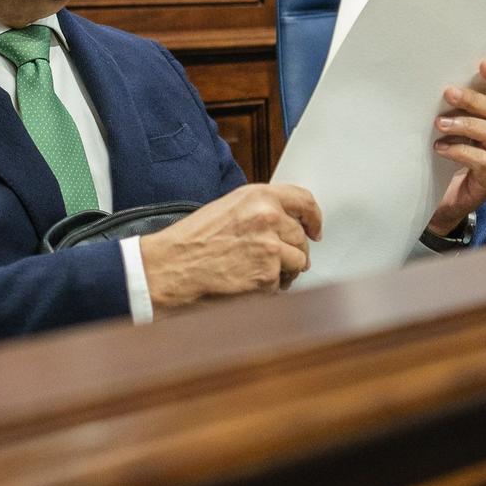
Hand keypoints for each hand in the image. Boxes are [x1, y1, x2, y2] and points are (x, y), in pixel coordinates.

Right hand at [138, 183, 319, 310]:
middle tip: (276, 260)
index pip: (304, 201)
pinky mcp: (268, 276)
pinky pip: (282, 284)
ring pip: (298, 262)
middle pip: (302, 237)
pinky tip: (247, 283)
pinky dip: (270, 288)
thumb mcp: (227, 209)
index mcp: (258, 197)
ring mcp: (271, 248)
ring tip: (257, 273)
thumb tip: (284, 223)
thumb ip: (258, 211)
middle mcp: (269, 218)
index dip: (313, 217)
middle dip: (294, 251)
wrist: (171, 268)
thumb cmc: (191, 241)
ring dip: (284, 271)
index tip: (314, 229)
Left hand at [427, 59, 485, 234]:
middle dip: (473, 100)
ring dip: (466, 125)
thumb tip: (437, 81)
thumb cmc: (442, 155)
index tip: (482, 64)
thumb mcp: (446, 125)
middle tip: (447, 93)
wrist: (439, 200)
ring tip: (439, 124)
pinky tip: (441, 148)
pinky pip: (484, 161)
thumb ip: (450, 107)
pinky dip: (461, 151)